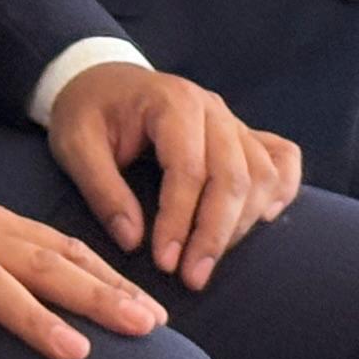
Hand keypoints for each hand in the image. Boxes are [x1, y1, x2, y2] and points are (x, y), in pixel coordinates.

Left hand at [44, 61, 303, 291]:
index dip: (179, 221)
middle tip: (192, 278)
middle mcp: (212, 109)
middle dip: (215, 235)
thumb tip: (133, 241)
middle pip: (233, 177)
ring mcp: (232, 120)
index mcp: (171, 102)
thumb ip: (102, 191)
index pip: (189, 169)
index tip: (165, 262)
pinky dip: (281, 191)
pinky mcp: (243, 134)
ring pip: (261, 175)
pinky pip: (282, 159)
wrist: (102, 80)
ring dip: (242, 224)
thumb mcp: (75, 146)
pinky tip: (260, 221)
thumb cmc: (87, 112)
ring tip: (209, 260)